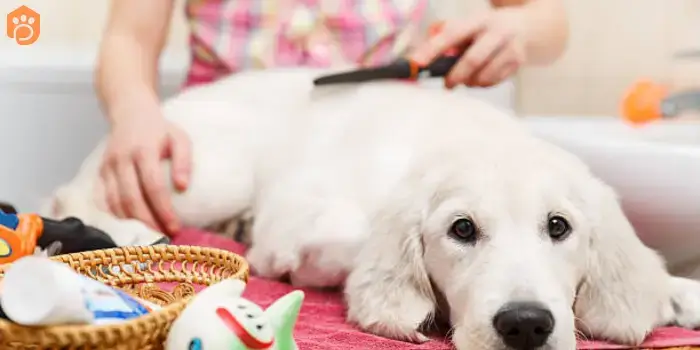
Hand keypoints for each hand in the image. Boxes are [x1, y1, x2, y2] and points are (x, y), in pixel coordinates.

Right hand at [100, 97, 191, 234]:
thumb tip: (183, 187)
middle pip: (131, 199)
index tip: (175, 227)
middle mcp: (121, 159)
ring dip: (132, 223)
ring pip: (115, 203)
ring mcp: (107, 167)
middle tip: (163, 236)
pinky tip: (131, 226)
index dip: (163, 210)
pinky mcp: (99, 173)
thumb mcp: (180, 138)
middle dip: (147, 222)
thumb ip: (184, 161)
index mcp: (143, 150)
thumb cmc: (160, 129)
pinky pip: (104, 201)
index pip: (152, 186)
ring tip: (150, 235)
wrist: (129, 112)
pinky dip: (117, 217)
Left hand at [410, 8, 528, 88]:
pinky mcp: (518, 63)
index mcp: (478, 19)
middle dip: (456, 76)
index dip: (432, 49)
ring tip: (466, 78)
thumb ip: (447, 36)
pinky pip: (493, 82)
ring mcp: (510, 48)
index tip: (416, 62)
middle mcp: (497, 31)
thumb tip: (423, 54)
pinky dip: (482, 84)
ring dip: (470, 82)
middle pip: (472, 60)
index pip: (452, 34)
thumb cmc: (486, 29)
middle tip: (447, 85)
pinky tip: (481, 77)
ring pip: (484, 76)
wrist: (528, 26)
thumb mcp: (469, 25)